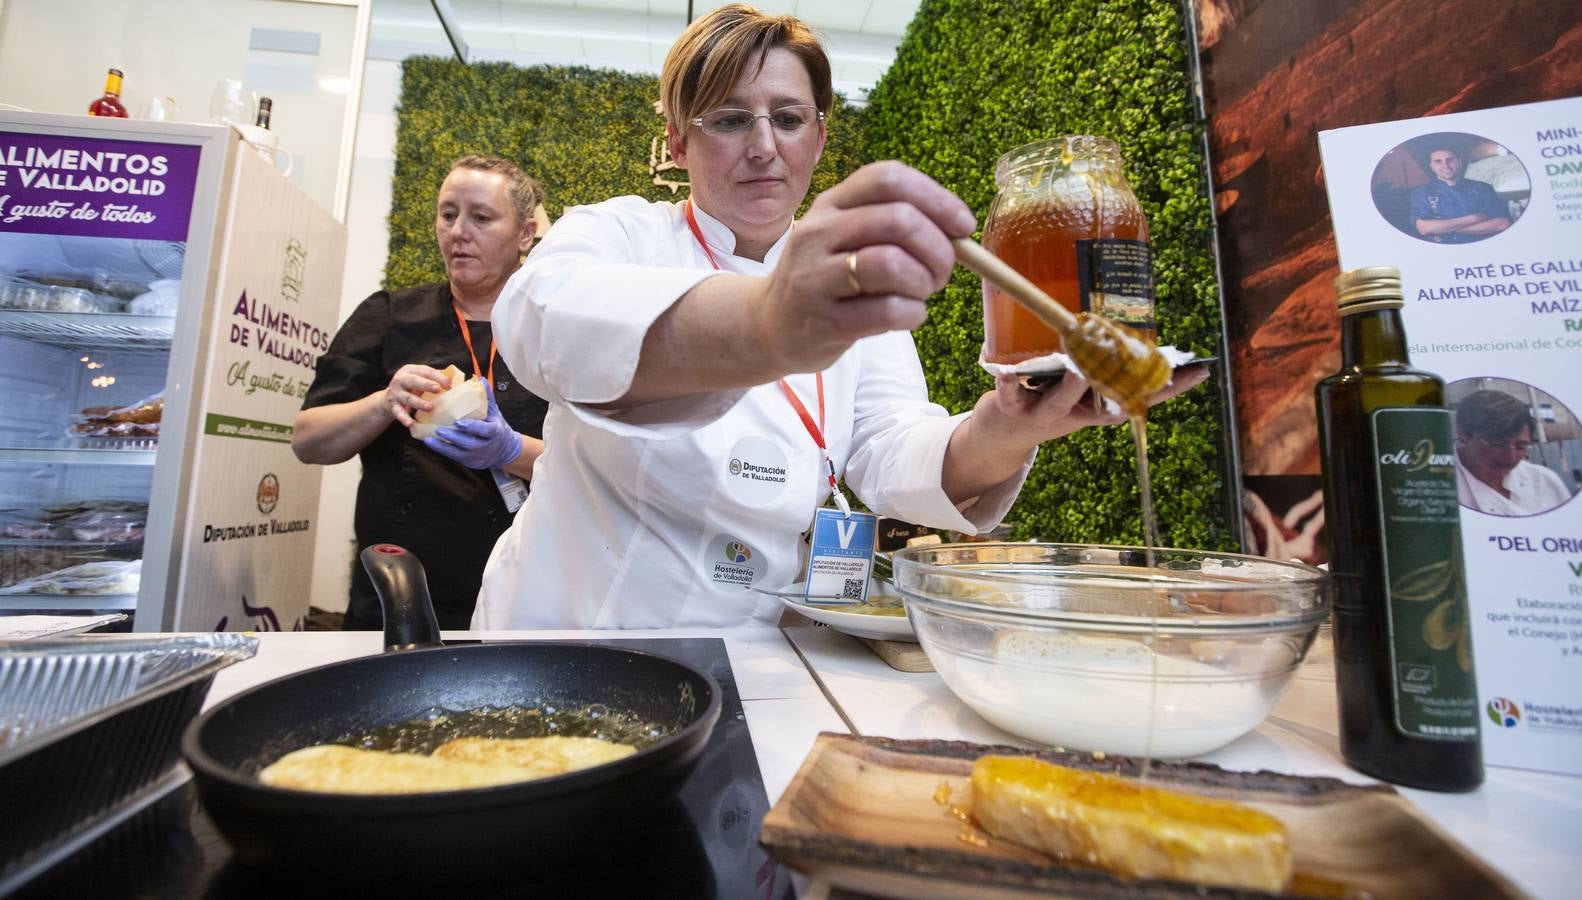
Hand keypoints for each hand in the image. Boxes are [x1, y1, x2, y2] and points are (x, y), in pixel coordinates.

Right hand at [383, 364, 448, 427]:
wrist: (389, 398)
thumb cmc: (412, 387)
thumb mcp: (421, 378)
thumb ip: (435, 379)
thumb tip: (456, 382)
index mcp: (410, 370)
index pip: (425, 371)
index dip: (437, 377)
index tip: (449, 384)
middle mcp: (401, 379)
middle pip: (413, 381)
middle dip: (426, 384)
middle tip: (438, 389)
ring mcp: (396, 393)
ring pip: (407, 398)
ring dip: (419, 403)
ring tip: (430, 407)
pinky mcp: (392, 405)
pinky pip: (398, 412)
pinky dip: (404, 418)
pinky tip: (410, 423)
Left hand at [423, 386, 522, 469]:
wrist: (504, 450)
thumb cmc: (496, 427)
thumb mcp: (494, 412)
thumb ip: (486, 397)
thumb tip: (480, 379)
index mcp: (494, 431)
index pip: (484, 430)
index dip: (472, 427)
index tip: (459, 422)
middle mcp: (486, 446)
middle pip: (469, 443)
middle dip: (454, 437)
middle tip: (440, 429)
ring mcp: (477, 456)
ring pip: (459, 453)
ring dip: (443, 446)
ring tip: (430, 438)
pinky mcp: (469, 461)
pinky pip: (454, 457)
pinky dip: (442, 450)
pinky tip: (431, 443)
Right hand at [755, 161, 976, 372]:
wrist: (770, 326)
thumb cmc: (826, 278)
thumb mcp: (846, 236)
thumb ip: (894, 225)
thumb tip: (958, 233)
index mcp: (830, 204)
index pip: (888, 178)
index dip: (937, 198)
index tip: (962, 226)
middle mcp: (818, 233)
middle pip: (898, 219)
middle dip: (939, 248)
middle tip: (942, 271)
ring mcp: (815, 277)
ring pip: (893, 264)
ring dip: (924, 281)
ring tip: (921, 293)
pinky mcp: (823, 321)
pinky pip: (888, 310)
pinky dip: (913, 313)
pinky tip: (907, 315)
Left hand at [976, 364, 1210, 448]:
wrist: (1003, 433)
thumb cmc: (1048, 400)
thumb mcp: (1080, 389)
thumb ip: (1104, 365)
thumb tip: (1135, 331)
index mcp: (1097, 407)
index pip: (1140, 397)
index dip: (1171, 386)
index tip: (1200, 371)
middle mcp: (1076, 412)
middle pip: (1103, 403)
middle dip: (1121, 384)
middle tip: (1139, 365)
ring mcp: (1044, 413)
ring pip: (1059, 403)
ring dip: (1069, 388)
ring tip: (1076, 369)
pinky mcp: (1012, 409)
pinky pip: (1008, 396)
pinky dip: (1005, 384)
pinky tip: (1002, 373)